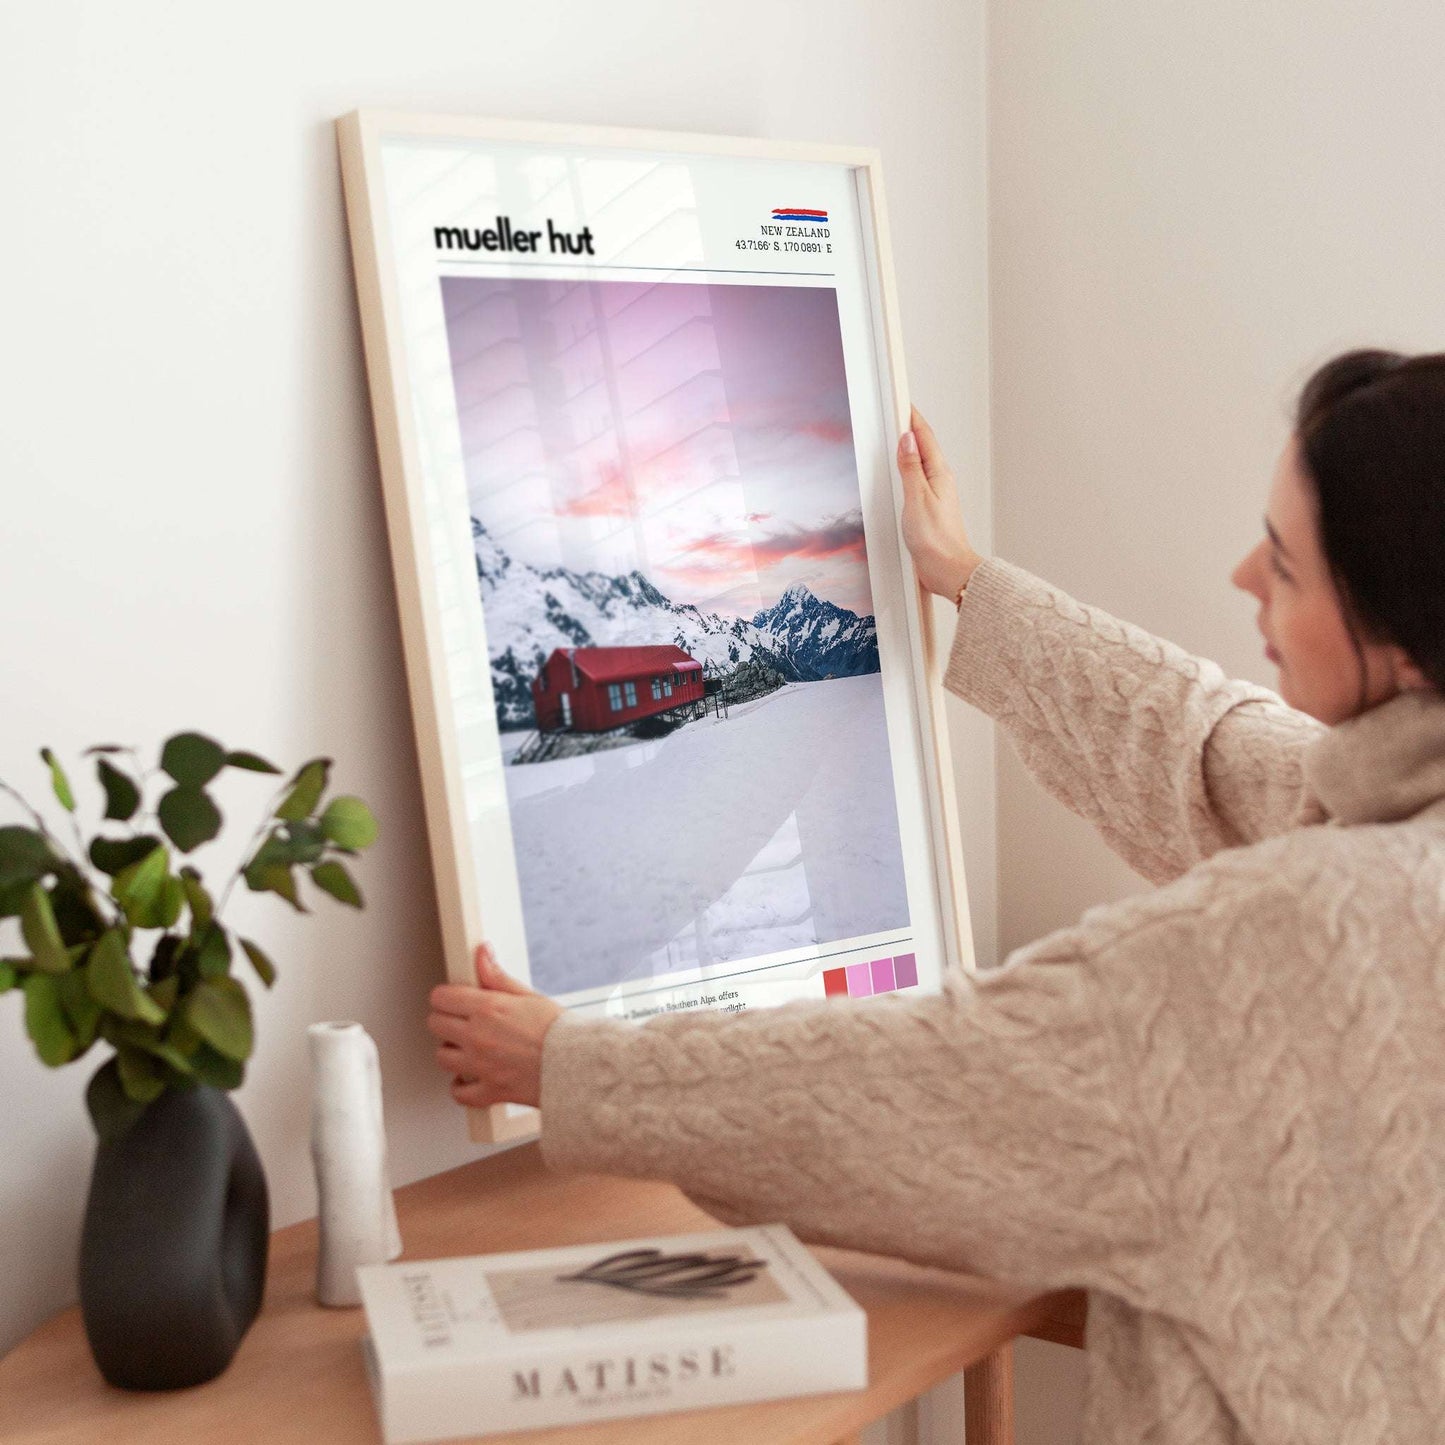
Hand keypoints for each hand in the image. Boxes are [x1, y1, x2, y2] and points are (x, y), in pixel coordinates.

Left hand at [427, 944, 563, 1109]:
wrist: (579, 1065)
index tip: (453, 999)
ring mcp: (481, 1066)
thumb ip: (497, 977)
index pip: (441, 997)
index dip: (446, 996)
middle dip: (446, 1020)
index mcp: (488, 1009)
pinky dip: (461, 1086)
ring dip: (452, 1051)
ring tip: (468, 1047)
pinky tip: (469, 1077)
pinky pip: (459, 1093)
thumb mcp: (528, 996)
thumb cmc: (560, 1031)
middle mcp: (478, 1036)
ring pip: (442, 1057)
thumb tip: (482, 954)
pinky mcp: (489, 1090)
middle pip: (435, 1024)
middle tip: (461, 1021)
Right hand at [898, 406, 982, 599]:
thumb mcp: (916, 498)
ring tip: (899, 434)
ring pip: (921, 462)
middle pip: (924, 446)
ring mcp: (936, 494)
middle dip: (910, 428)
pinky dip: (909, 469)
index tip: (902, 402)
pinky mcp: (930, 508)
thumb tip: (907, 440)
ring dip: (910, 448)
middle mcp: (940, 481)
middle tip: (898, 411)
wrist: (948, 569)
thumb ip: (910, 468)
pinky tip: (903, 472)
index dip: (912, 418)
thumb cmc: (936, 539)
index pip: (924, 437)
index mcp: (939, 474)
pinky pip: (918, 479)